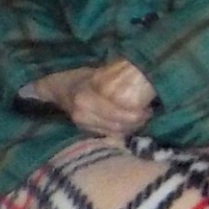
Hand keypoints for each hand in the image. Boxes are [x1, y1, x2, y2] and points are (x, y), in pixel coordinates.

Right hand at [30, 59, 155, 136]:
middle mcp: (83, 114)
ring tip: (142, 118)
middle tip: (149, 112)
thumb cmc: (82, 76)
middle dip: (137, 121)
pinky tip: (129, 124)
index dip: (137, 113)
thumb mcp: (98, 73)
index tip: (149, 106)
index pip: (118, 113)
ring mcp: (82, 124)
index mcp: (86, 98)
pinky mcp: (84, 130)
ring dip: (131, 127)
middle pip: (118, 125)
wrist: (59, 88)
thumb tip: (145, 77)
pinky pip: (107, 135)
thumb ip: (116, 79)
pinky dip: (121, 131)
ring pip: (114, 132)